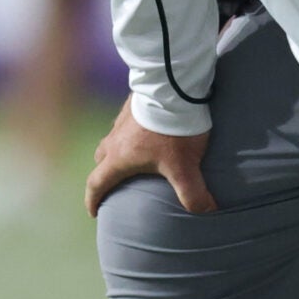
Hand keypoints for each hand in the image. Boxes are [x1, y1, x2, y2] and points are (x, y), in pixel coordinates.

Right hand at [85, 102, 215, 216]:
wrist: (173, 87)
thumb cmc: (173, 131)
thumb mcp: (184, 167)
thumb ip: (193, 193)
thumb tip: (206, 210)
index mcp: (119, 158)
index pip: (97, 183)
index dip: (93, 200)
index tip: (94, 212)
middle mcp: (115, 139)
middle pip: (101, 159)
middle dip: (105, 173)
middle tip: (116, 183)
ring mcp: (122, 119)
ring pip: (112, 139)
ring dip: (118, 150)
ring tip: (134, 156)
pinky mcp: (133, 103)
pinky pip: (126, 122)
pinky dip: (131, 132)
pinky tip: (148, 130)